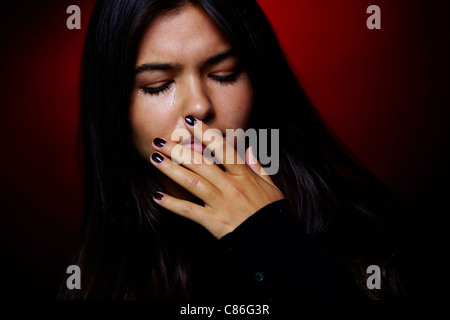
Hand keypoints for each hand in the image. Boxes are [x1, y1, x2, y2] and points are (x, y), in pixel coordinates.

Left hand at [150, 117, 283, 238]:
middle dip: (179, 150)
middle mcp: (231, 186)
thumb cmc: (274, 215)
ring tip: (154, 159)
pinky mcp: (214, 222)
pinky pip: (190, 211)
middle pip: (201, 163)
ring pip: (192, 182)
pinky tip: (158, 197)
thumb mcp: (272, 187)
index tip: (190, 122)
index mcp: (244, 175)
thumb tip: (249, 150)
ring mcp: (221, 204)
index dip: (205, 133)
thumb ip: (258, 167)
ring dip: (171, 169)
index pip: (222, 148)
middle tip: (160, 141)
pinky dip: (173, 204)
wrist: (276, 244)